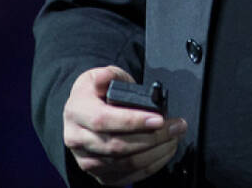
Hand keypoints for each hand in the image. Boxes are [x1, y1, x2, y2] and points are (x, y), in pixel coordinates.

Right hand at [63, 66, 186, 185]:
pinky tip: (164, 152)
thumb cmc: (94, 94)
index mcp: (76, 112)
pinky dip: (151, 166)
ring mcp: (87, 160)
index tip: (158, 119)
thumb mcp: (98, 75)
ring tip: (174, 138)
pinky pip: (128, 176)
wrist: (81, 114)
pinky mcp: (99, 175)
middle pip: (117, 146)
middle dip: (153, 138)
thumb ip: (108, 74)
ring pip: (125, 164)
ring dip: (156, 152)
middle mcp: (77, 139)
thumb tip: (106, 78)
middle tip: (175, 127)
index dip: (133, 121)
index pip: (103, 120)